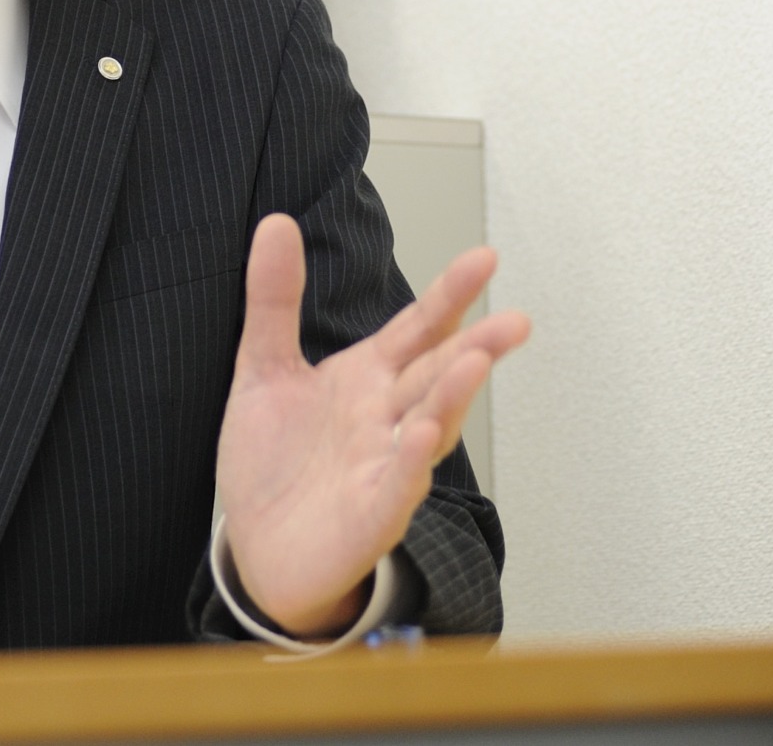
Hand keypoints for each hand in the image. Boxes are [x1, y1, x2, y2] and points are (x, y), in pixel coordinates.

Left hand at [215, 214, 530, 637]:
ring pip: (430, 427)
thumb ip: (274, 300)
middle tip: (516, 320)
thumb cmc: (274, 461)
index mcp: (369, 377)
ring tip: (475, 362)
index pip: (419, 328)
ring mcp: (384, 467)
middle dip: (476, 347)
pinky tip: (424, 437)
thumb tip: (277, 222)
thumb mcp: (263, 369)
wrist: (256, 550)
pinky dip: (411, 465)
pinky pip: (397, 491)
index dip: (451, 295)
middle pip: (438, 375)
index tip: (484, 258)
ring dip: (454, 397)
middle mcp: (387, 418)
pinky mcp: (370, 518)